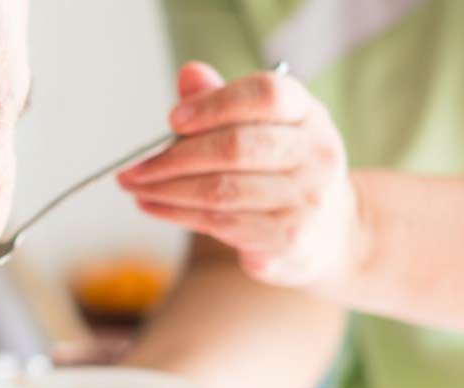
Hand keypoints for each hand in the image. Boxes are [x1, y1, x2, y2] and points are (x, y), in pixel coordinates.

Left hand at [119, 62, 362, 287]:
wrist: (330, 233)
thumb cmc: (282, 170)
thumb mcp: (262, 128)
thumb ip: (223, 102)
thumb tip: (188, 74)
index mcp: (309, 114)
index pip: (265, 96)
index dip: (213, 104)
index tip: (171, 119)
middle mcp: (316, 154)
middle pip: (235, 147)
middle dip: (173, 157)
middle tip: (133, 166)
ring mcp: (306, 198)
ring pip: (221, 190)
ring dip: (166, 189)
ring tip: (134, 186)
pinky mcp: (288, 238)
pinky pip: (220, 223)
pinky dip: (177, 213)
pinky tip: (153, 206)